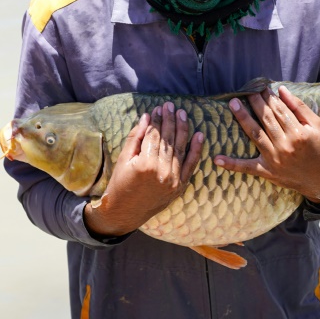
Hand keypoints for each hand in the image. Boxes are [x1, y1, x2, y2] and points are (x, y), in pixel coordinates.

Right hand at [84, 102, 202, 236]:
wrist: (125, 212)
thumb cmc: (120, 184)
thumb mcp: (124, 159)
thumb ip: (136, 137)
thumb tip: (147, 116)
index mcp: (146, 164)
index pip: (154, 136)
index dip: (157, 120)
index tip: (158, 108)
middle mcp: (162, 172)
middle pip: (168, 139)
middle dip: (170, 120)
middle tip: (171, 105)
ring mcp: (173, 180)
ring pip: (180, 148)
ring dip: (182, 129)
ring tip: (182, 114)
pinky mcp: (180, 186)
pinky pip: (190, 165)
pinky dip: (196, 150)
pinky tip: (199, 135)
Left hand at [214, 86, 319, 205]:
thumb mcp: (316, 125)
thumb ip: (299, 107)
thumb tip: (281, 90)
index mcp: (299, 132)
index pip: (279, 110)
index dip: (269, 97)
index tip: (261, 86)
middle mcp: (286, 144)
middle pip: (266, 119)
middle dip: (255, 102)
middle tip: (246, 90)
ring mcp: (275, 159)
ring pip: (255, 134)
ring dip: (242, 118)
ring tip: (233, 104)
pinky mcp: (267, 171)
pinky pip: (247, 168)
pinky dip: (232, 164)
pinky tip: (217, 159)